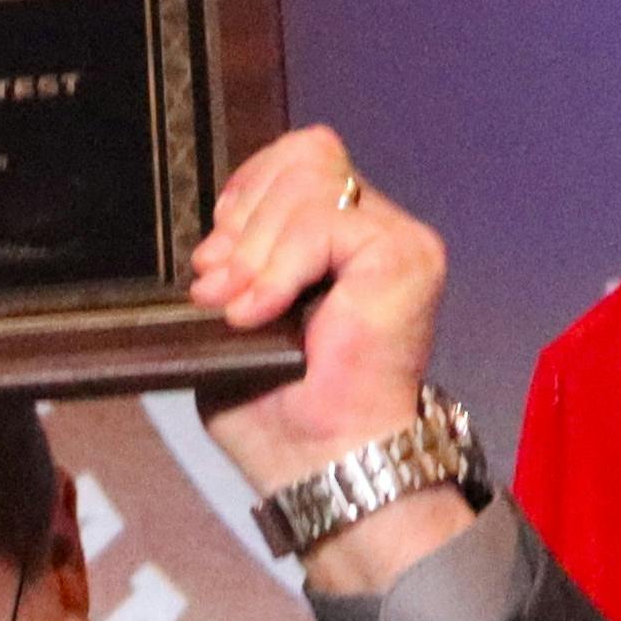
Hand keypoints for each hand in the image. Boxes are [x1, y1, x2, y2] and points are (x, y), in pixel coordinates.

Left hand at [185, 126, 470, 596]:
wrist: (320, 464)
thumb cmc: (278, 413)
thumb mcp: (237, 318)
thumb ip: (239, 260)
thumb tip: (214, 236)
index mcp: (340, 237)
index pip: (298, 158)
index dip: (246, 192)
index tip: (213, 259)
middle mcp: (376, 228)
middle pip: (304, 157)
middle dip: (244, 220)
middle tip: (216, 287)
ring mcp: (397, 238)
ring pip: (310, 183)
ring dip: (256, 249)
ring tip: (237, 307)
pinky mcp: (406, 254)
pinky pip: (324, 224)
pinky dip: (278, 267)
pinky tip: (258, 312)